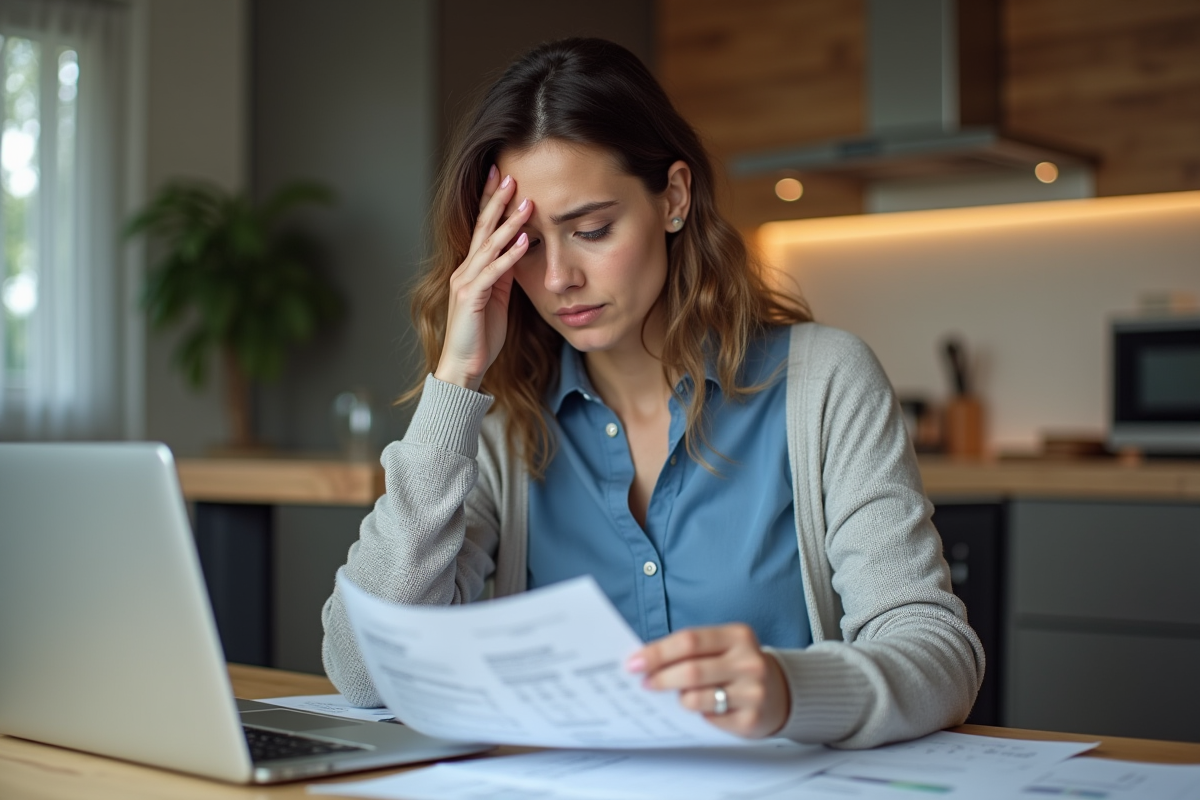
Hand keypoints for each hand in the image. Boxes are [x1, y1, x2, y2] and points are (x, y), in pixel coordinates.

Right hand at [434, 166, 533, 391]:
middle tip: (510, 176)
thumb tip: (519, 250)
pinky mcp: (471, 297)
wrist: (464, 366)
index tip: (503, 177)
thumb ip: (504, 274)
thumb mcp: (498, 299)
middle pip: (482, 228)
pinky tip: (524, 240)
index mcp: (471, 269)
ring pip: (489, 245)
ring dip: (509, 222)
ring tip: (526, 202)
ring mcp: (465, 282)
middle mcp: (464, 270)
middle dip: (496, 201)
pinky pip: (494, 272)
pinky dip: (510, 255)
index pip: (481, 228)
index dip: (490, 202)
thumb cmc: (481, 336)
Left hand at [627, 624, 790, 738]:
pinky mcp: (751, 719)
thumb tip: (643, 660)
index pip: (689, 640)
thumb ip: (689, 650)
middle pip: (691, 670)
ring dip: (678, 699)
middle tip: (643, 683)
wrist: (780, 693)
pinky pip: (709, 719)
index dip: (657, 652)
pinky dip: (698, 714)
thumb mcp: (721, 647)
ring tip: (677, 696)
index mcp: (738, 635)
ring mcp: (753, 692)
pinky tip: (702, 708)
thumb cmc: (736, 666)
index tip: (634, 662)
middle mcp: (749, 662)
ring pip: (696, 699)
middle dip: (660, 678)